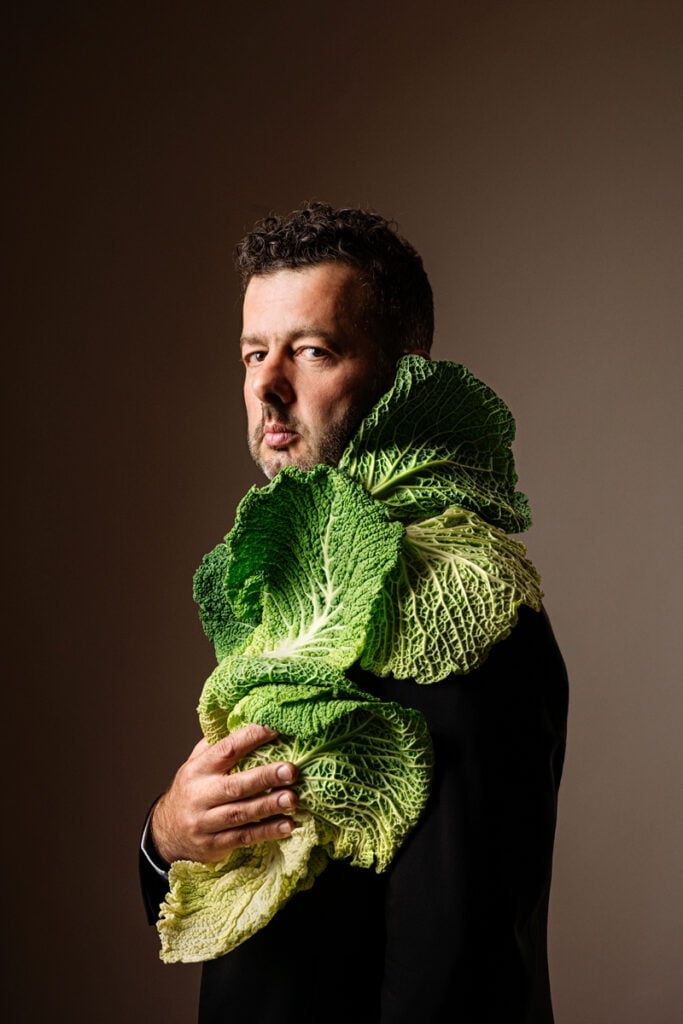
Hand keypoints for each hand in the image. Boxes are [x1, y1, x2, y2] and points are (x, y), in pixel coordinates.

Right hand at [150, 724, 298, 863]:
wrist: (166, 832)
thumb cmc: (192, 789)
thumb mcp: (197, 763)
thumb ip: (219, 745)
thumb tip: (249, 720)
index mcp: (198, 769)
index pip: (226, 749)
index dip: (251, 737)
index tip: (276, 729)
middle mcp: (199, 794)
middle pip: (235, 785)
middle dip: (265, 777)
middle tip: (291, 770)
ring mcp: (204, 822)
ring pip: (240, 813)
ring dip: (269, 806)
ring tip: (293, 799)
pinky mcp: (213, 844)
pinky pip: (243, 837)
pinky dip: (267, 832)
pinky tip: (288, 826)